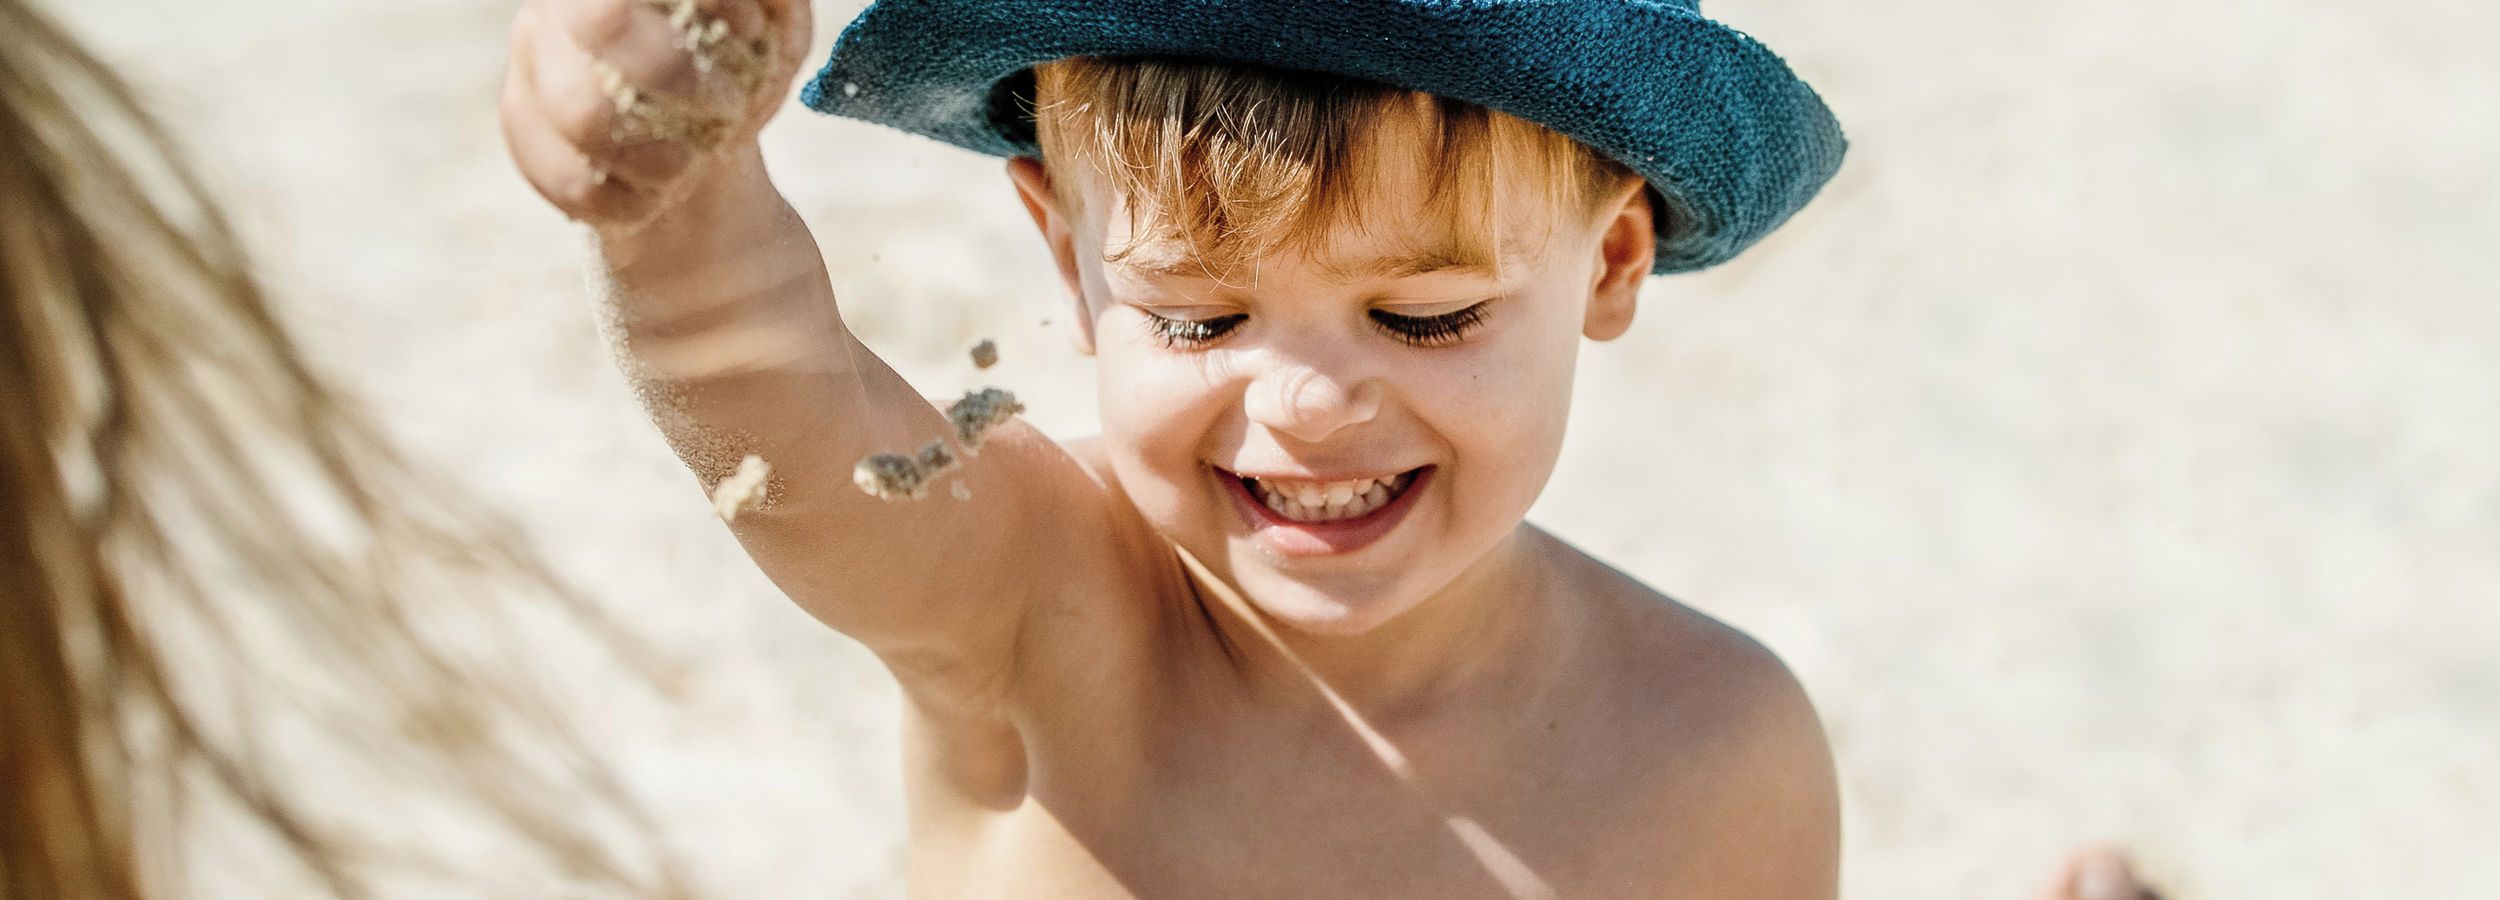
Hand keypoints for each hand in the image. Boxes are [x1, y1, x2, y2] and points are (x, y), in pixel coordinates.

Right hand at [500, 0, 811, 228]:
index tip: (752, 37)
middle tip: (727, 108)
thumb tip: (759, 9)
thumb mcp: (778, 36)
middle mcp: (565, 0)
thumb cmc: (737, 78)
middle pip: (605, 18)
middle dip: (680, 74)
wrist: (696, 155)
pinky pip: (568, 176)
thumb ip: (775, 4)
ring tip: (691, 164)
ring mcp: (532, 56)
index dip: (708, 2)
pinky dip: (629, 201)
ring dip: (661, 154)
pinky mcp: (519, 119)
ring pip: (584, 111)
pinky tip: (654, 195)